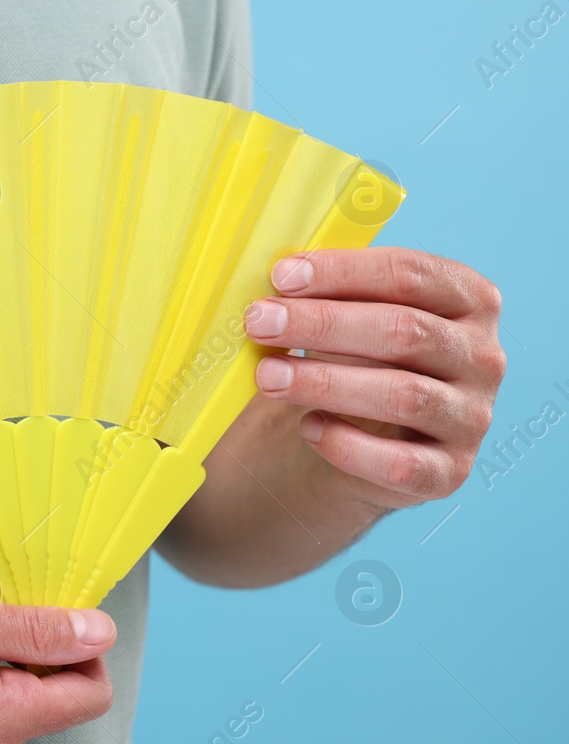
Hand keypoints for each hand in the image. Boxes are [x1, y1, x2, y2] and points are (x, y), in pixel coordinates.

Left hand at [243, 247, 505, 509]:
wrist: (367, 439)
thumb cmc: (357, 361)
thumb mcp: (352, 320)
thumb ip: (327, 298)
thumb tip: (273, 284)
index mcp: (468, 301)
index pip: (411, 275)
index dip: (343, 272)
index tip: (282, 275)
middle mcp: (483, 357)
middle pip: (405, 331)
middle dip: (322, 324)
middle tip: (260, 322)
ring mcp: (472, 417)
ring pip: (403, 395)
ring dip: (324, 382)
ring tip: (267, 375)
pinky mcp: (449, 472)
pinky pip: (399, 463)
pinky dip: (346, 445)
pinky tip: (308, 427)